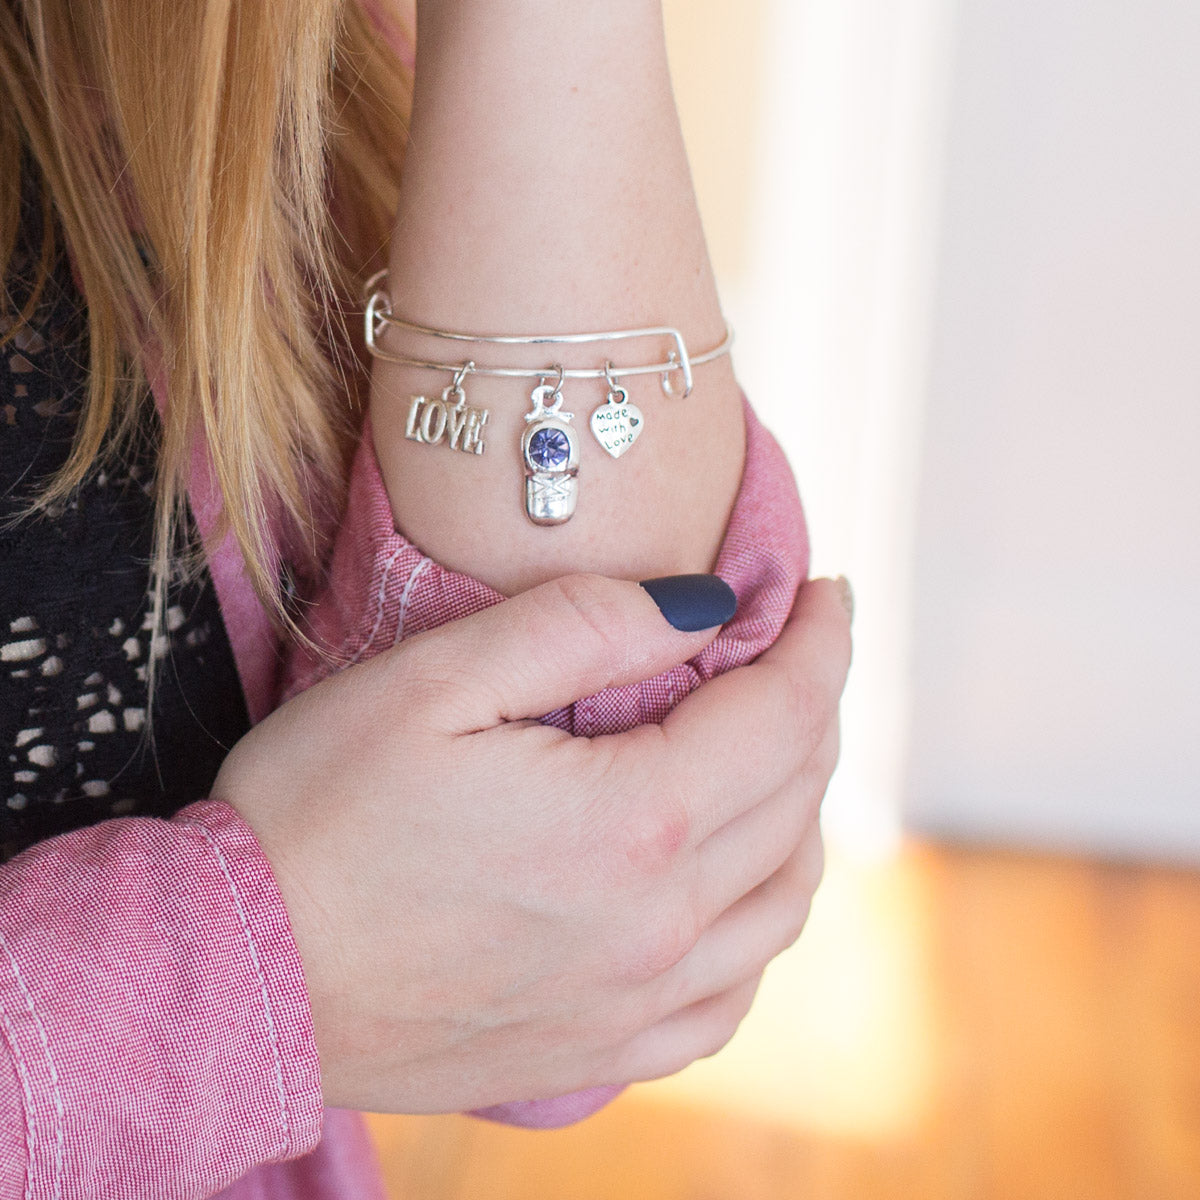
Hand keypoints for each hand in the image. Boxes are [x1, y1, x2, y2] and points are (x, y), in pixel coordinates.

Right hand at [212, 574, 849, 1112]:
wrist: (238, 976)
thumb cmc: (319, 814)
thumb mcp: (438, 679)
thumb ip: (584, 627)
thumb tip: (705, 607)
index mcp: (635, 821)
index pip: (783, 713)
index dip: (819, 640)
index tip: (824, 589)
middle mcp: (659, 924)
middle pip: (795, 799)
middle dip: (813, 706)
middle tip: (797, 649)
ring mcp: (634, 1001)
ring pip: (781, 900)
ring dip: (801, 811)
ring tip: (778, 753)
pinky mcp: (596, 1049)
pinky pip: (729, 995)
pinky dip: (758, 923)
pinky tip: (734, 895)